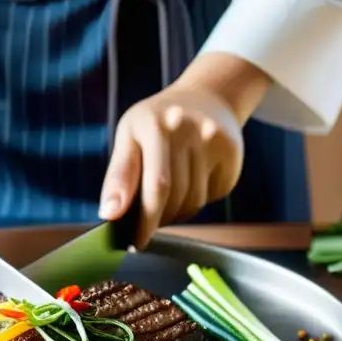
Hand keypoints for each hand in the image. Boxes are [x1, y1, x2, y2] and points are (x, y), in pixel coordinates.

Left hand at [99, 53, 269, 248]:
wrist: (205, 96)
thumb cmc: (156, 124)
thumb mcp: (129, 137)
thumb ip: (119, 176)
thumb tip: (110, 213)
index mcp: (154, 124)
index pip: (156, 186)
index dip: (146, 221)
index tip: (136, 244)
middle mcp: (187, 128)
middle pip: (175, 199)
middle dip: (157, 219)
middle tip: (147, 223)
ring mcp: (214, 139)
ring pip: (194, 202)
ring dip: (177, 212)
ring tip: (168, 196)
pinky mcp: (231, 152)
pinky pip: (212, 195)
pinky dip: (198, 198)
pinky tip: (192, 179)